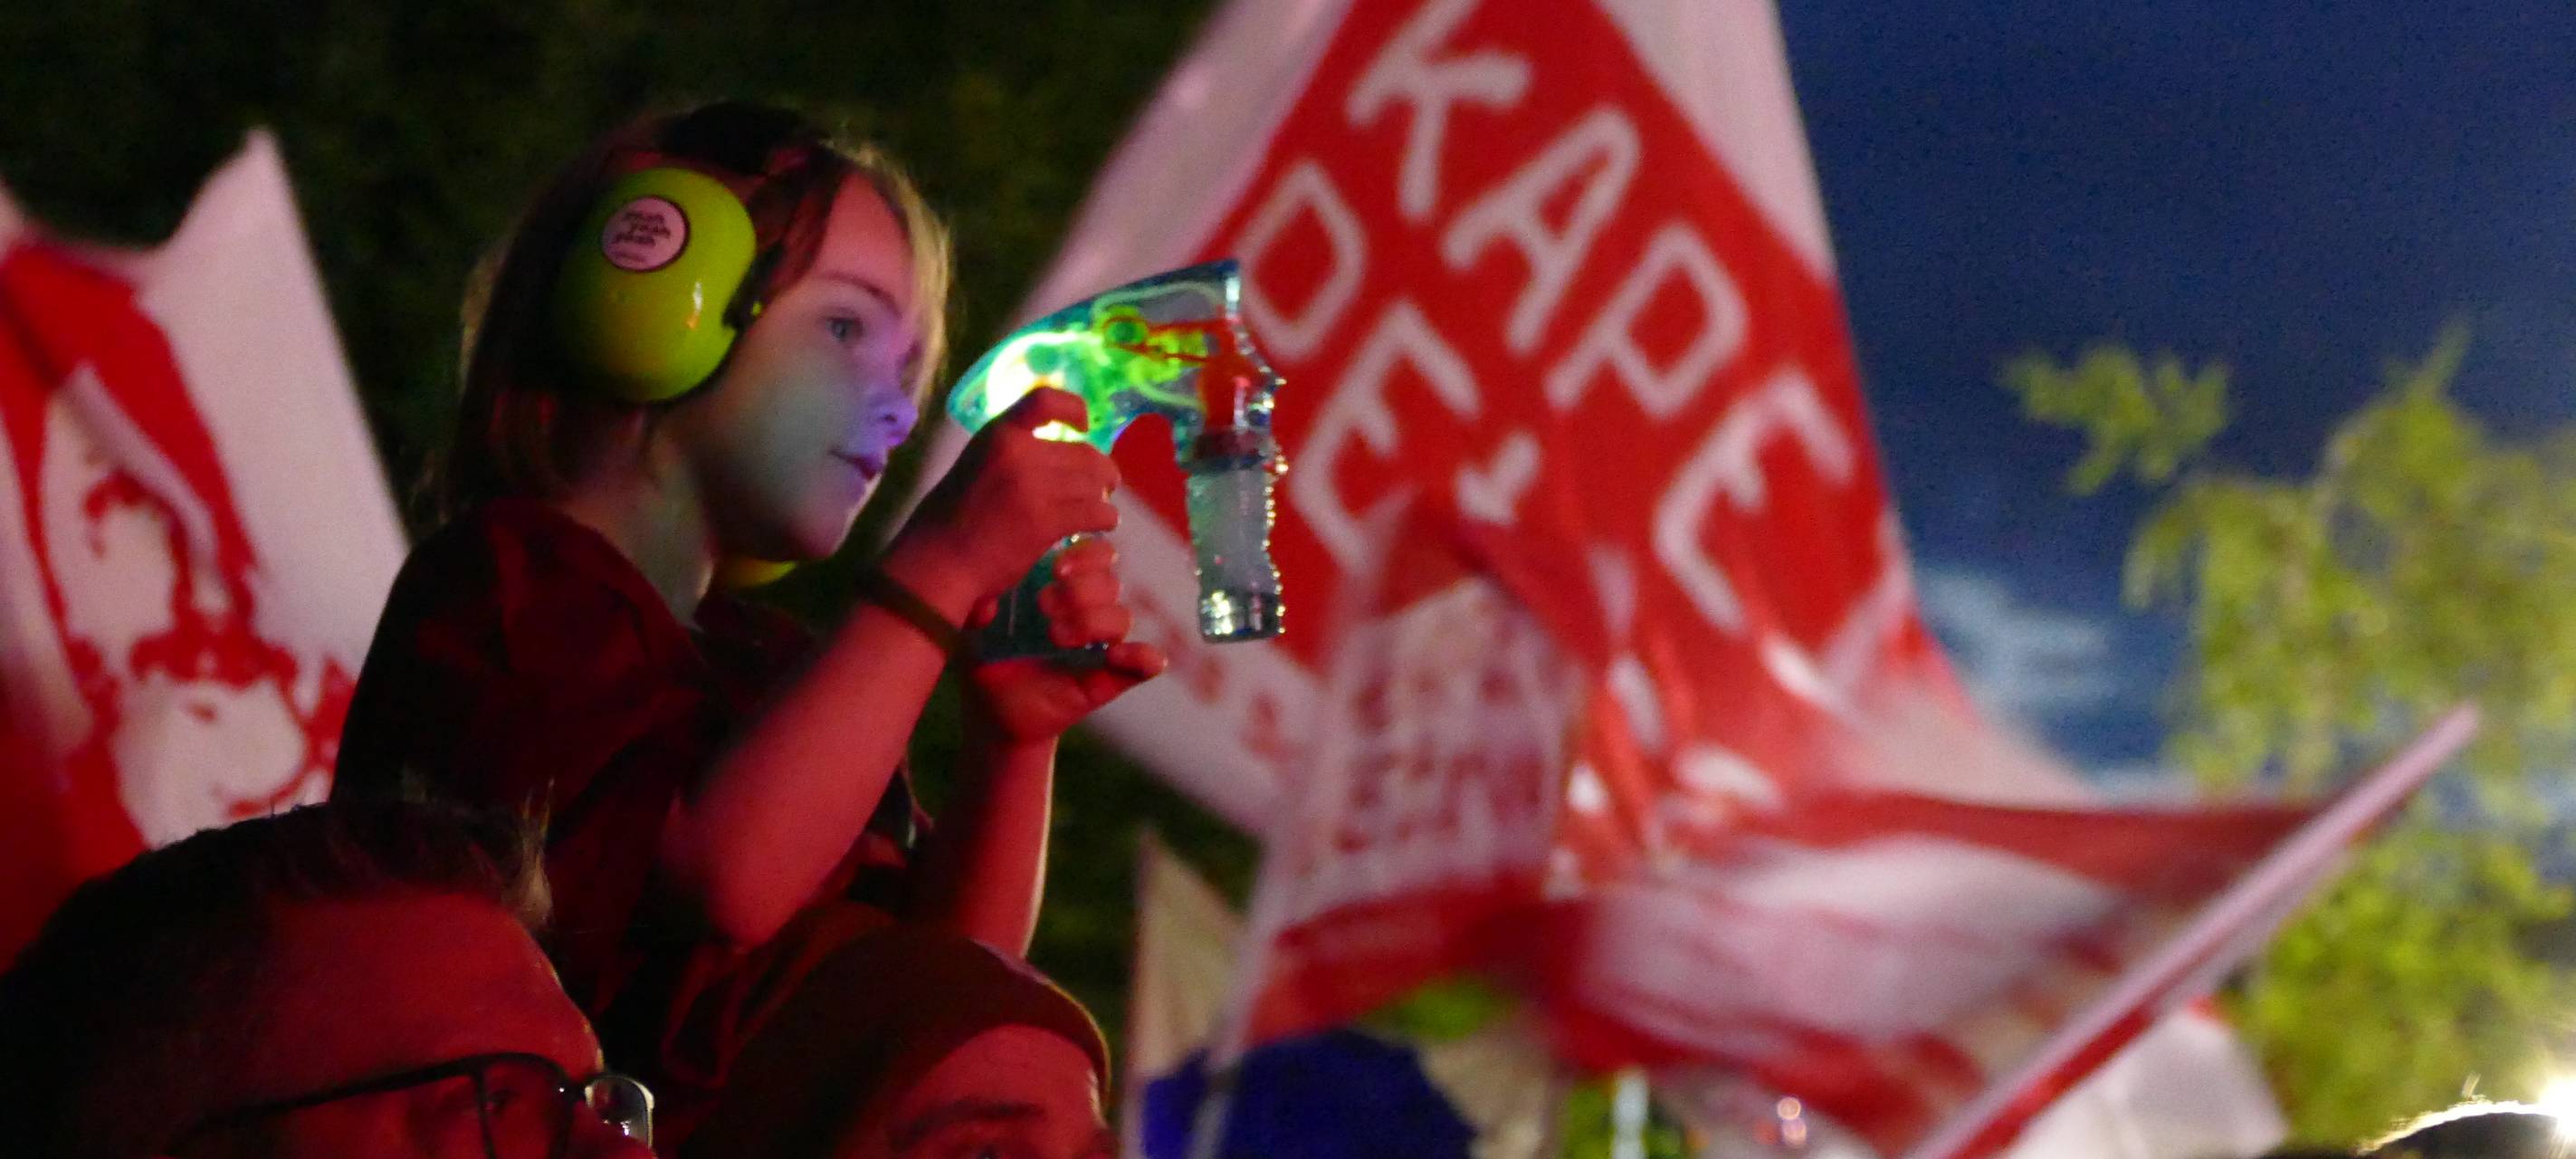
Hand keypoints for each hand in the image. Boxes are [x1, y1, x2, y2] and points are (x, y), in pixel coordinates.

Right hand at [888, 387, 1120, 599]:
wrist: (940, 559)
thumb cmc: (956, 517)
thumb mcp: (978, 464)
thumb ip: (1014, 452)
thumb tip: (1060, 449)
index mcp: (998, 433)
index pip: (1045, 400)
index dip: (1073, 407)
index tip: (1083, 425)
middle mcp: (1018, 453)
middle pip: (1084, 452)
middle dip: (1102, 469)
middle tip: (1106, 483)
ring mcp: (1033, 486)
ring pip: (1094, 483)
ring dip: (1103, 497)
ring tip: (1101, 508)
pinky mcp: (1046, 520)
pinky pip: (1095, 512)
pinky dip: (1105, 519)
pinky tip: (1101, 525)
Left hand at [963, 537, 1166, 742]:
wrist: (991, 711)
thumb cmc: (985, 656)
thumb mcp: (977, 621)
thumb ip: (983, 599)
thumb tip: (992, 596)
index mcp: (1063, 585)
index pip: (1095, 554)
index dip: (1083, 555)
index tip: (1052, 569)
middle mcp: (1088, 609)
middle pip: (1110, 581)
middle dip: (1079, 590)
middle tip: (1044, 604)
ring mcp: (1101, 644)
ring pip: (1121, 617)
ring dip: (1091, 622)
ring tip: (1054, 637)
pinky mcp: (1110, 678)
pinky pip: (1146, 663)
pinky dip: (1142, 657)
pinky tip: (1114, 657)